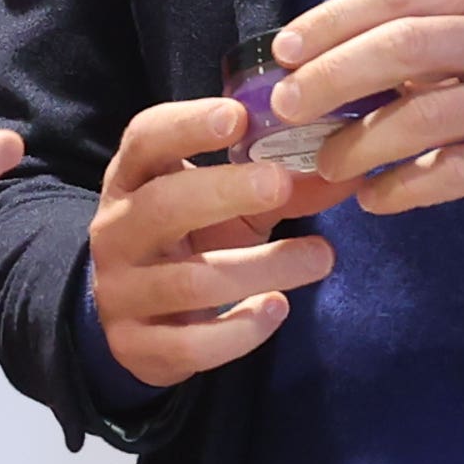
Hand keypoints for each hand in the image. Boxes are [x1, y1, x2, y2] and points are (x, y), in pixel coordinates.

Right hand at [87, 97, 343, 390]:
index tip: (238, 116)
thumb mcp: (227, 208)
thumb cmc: (190, 244)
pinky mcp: (136, 347)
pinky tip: (276, 309)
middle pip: (161, 206)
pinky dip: (239, 330)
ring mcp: (120, 293)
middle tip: (281, 184)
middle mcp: (116, 232)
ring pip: (188, 281)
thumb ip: (279, 187)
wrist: (138, 323)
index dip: (187, 125)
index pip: (145, 139)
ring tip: (318, 257)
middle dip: (225, 193)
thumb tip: (348, 172)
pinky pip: (190, 344)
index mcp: (132, 180)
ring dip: (260, 268)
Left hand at [274, 0, 463, 213]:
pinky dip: (407, 189)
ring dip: (361, 145)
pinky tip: (379, 200)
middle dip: (332, 79)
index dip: (332, 21)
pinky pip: (459, 173)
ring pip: (424, 116)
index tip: (284, 51)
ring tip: (327, 168)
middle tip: (289, 110)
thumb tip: (346, 66)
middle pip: (402, 48)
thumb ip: (444, 42)